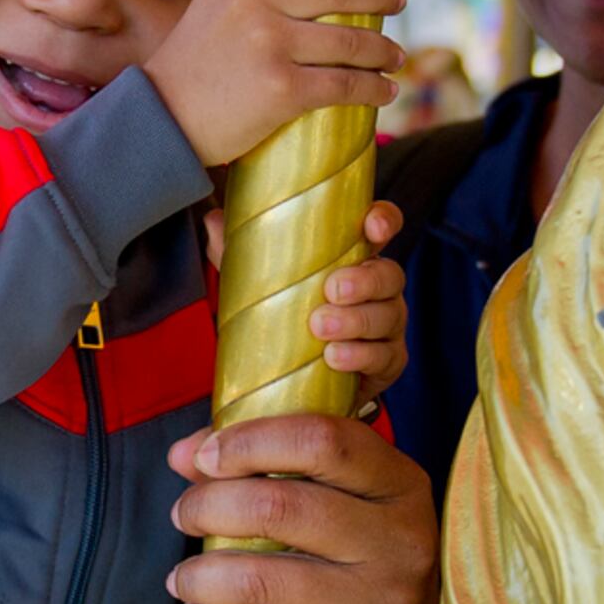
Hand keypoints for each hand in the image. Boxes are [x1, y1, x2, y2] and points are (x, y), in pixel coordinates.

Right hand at [140, 0, 405, 167]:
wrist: (161, 120)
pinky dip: (374, 89)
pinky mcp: (282, 88)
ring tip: (394, 56)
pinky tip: (384, 90)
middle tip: (398, 1)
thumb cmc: (192, 67)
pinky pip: (346, 85)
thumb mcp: (211, 6)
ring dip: (384, 50)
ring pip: (351, 41)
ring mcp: (269, 43)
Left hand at [167, 412, 439, 603]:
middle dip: (209, 507)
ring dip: (201, 577)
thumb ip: (267, 465)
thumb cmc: (362, 564)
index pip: (323, 441)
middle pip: (280, 506)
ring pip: (263, 581)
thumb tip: (182, 454)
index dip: (251, 441)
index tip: (205, 457)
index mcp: (401, 485)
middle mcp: (403, 542)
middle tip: (184, 516)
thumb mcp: (340, 504)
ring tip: (182, 578)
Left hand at [209, 197, 408, 410]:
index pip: (379, 229)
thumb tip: (213, 221)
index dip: (383, 221)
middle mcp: (378, 288)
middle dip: (364, 280)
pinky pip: (384, 356)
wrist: (296, 382)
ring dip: (356, 320)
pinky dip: (359, 356)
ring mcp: (387, 325)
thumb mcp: (262, 285)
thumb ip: (241, 254)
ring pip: (389, 315)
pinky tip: (334, 357)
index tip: (370, 225)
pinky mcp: (387, 361)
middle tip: (331, 289)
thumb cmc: (287, 321)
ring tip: (321, 327)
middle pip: (389, 275)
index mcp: (353, 259)